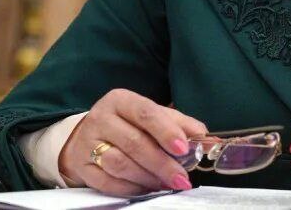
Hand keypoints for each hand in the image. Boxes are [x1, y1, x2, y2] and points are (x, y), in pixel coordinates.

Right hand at [59, 88, 207, 195]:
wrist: (86, 137)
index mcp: (121, 100)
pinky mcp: (82, 166)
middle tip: (182, 178)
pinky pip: (107, 183)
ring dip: (147, 178)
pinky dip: (131, 188)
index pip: (146, 113)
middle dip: (162, 163)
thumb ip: (181, 125)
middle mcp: (101, 118)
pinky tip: (146, 189)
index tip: (184, 149)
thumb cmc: (128, 124)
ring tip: (166, 184)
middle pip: (134, 142)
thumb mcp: (153, 116)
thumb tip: (208, 140)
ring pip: (120, 164)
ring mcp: (88, 143)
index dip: (166, 131)